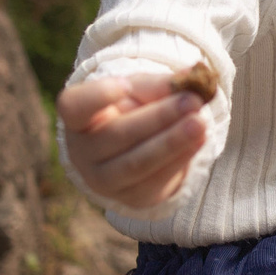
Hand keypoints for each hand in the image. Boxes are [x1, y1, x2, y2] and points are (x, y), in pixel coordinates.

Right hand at [58, 69, 207, 207]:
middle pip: (117, 134)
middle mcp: (82, 152)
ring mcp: (102, 180)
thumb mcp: (140, 91)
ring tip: (200, 124)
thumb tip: (192, 76)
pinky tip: (200, 142)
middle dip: (158, 117)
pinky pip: (155, 181)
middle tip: (192, 102)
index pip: (74, 106)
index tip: (127, 85)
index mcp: (77, 118)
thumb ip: (159, 85)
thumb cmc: (130, 111)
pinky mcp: (130, 198)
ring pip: (137, 163)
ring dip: (172, 143)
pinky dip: (180, 160)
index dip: (98, 96)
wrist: (133, 150)